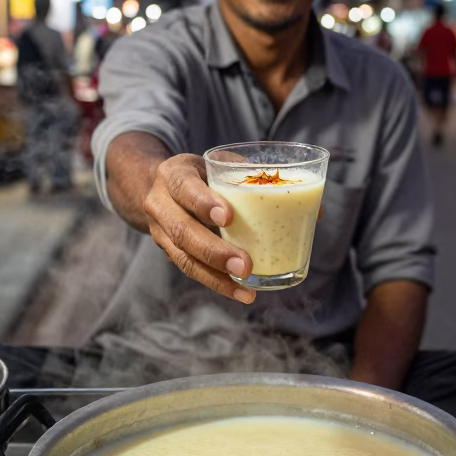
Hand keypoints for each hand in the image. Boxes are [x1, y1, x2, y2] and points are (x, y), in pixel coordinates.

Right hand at [143, 153, 254, 304]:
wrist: (161, 189)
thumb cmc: (201, 174)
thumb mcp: (215, 164)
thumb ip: (244, 174)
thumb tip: (295, 197)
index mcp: (173, 174)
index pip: (184, 187)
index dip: (203, 203)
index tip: (227, 217)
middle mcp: (160, 204)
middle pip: (182, 230)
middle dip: (214, 251)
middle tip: (245, 265)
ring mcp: (161, 232)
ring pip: (184, 258)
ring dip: (216, 276)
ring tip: (245, 289)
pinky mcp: (169, 252)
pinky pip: (191, 270)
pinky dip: (217, 283)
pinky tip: (240, 292)